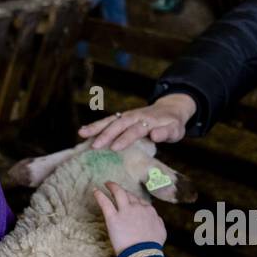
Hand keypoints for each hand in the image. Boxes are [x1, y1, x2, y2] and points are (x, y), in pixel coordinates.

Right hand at [78, 93, 195, 150]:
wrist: (170, 109)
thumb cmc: (173, 124)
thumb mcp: (175, 129)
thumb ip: (165, 132)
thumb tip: (154, 135)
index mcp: (149, 120)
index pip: (136, 130)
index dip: (125, 138)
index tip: (114, 148)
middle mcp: (136, 116)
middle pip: (119, 124)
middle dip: (106, 134)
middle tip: (94, 146)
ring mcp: (127, 116)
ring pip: (110, 120)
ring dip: (96, 127)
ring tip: (81, 133)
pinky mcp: (122, 118)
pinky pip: (108, 121)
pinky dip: (96, 125)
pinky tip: (83, 131)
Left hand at [93, 181, 166, 253]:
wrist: (143, 253)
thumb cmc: (152, 245)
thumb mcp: (161, 231)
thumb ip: (158, 222)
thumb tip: (155, 218)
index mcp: (149, 211)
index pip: (141, 202)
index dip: (135, 200)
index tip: (131, 201)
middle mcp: (137, 207)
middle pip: (130, 195)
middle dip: (124, 192)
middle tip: (118, 191)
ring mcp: (125, 211)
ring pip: (118, 193)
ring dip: (112, 186)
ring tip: (107, 184)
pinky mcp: (113, 218)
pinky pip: (105, 203)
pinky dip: (99, 195)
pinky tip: (95, 191)